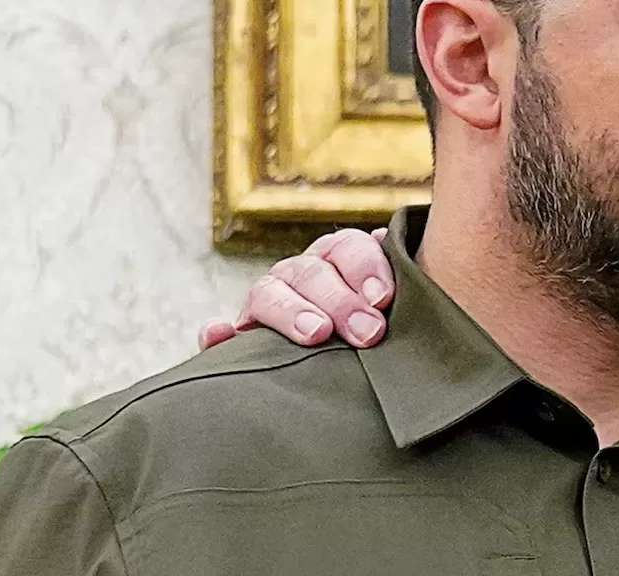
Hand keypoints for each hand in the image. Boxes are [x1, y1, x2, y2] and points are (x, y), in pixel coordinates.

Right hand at [197, 227, 396, 350]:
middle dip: (341, 301)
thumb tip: (402, 259)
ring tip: (316, 334)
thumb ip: (400, 291)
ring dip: (291, 312)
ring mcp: (265, 304)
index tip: (384, 299)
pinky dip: (216, 335)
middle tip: (368, 332)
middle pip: (311, 273)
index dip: (366, 268)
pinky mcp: (238, 340)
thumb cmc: (378, 330)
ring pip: (268, 294)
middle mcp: (299, 275)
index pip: (348, 248)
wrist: (342, 370)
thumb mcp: (390, 308)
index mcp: (336, 259)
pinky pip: (218, 335)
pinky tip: (219, 334)